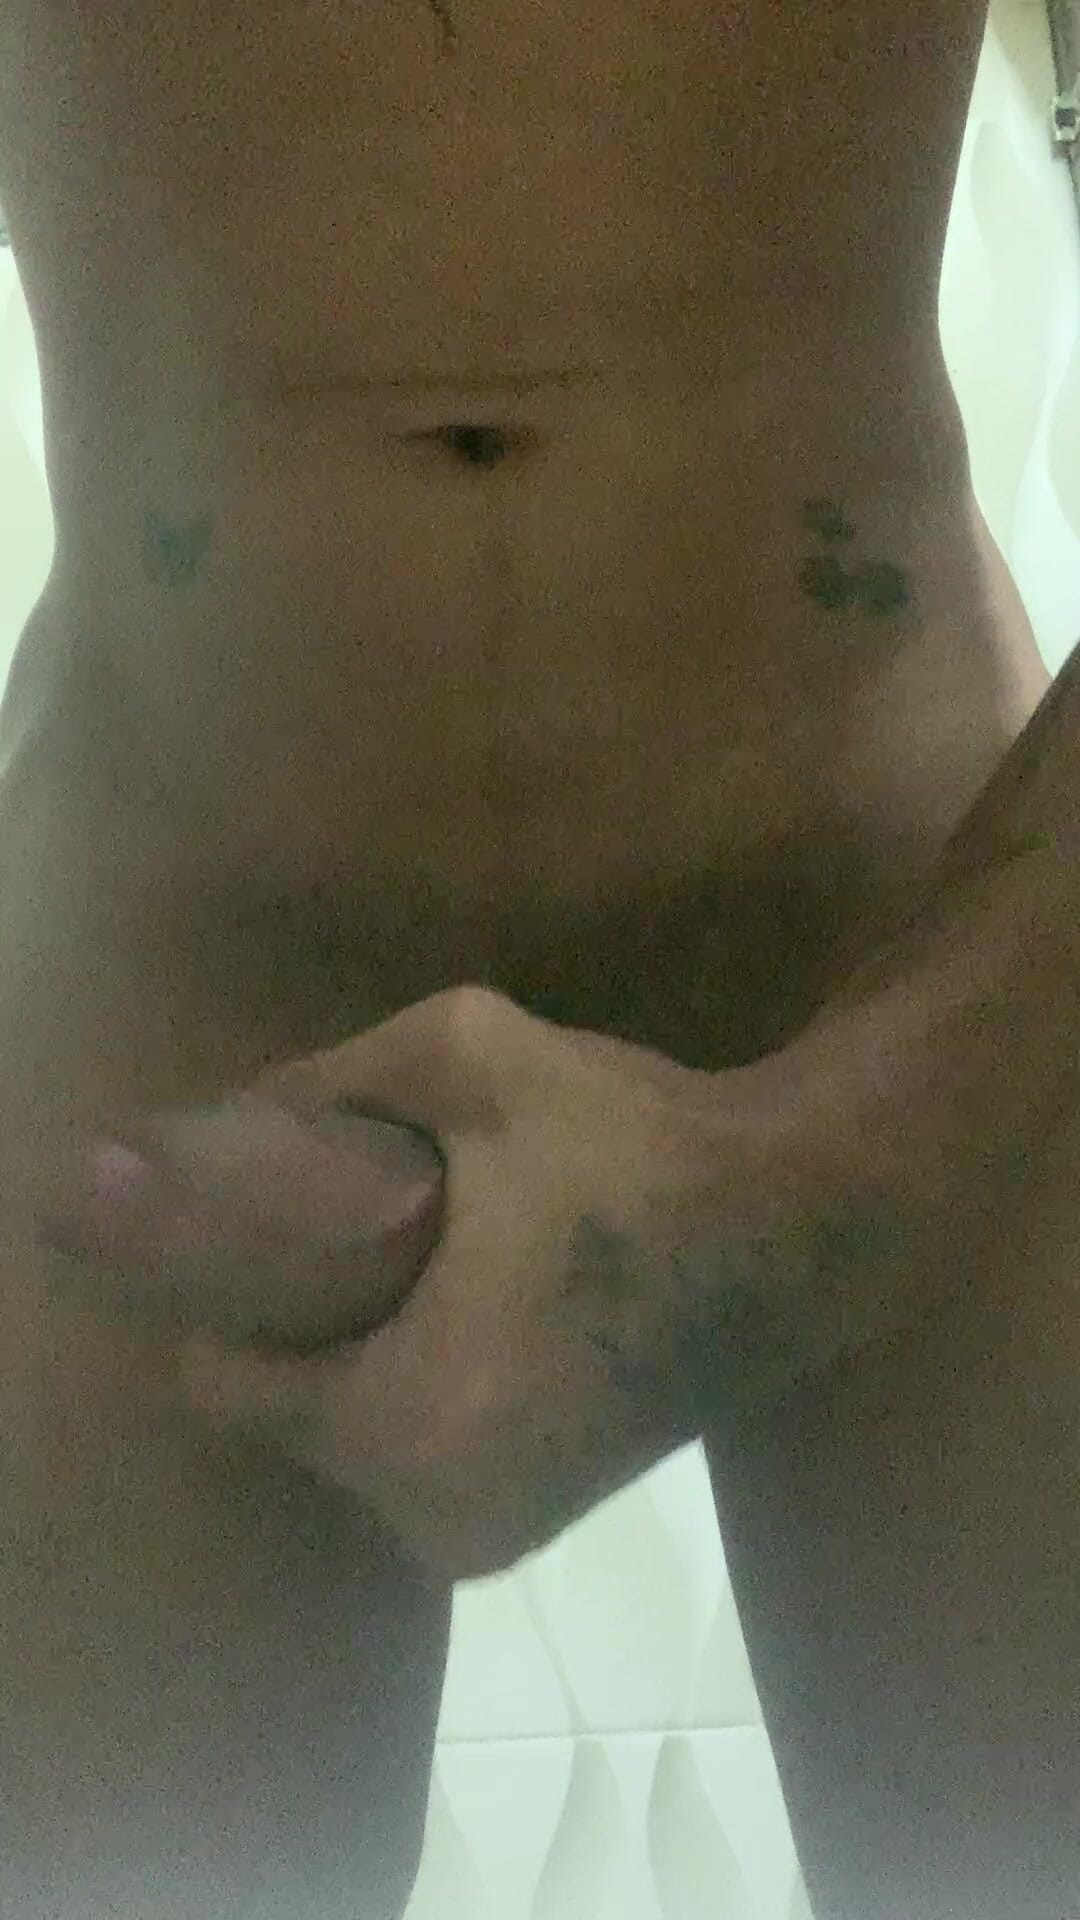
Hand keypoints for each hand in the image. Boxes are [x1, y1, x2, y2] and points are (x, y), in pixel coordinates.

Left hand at [177, 986, 780, 1580]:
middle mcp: (441, 1516)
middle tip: (375, 1219)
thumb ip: (333, 1076)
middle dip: (307, 1316)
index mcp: (413, 1424)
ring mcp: (496, 1533)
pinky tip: (482, 1297)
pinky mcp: (541, 1522)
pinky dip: (423, 1384)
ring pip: (353, 1434)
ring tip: (441, 1253)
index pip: (222, 1378)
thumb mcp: (471, 1056)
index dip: (236, 1283)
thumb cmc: (640, 1144)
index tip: (288, 1212)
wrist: (814, 1221)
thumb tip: (240, 1110)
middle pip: (286, 1409)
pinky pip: (419, 1453)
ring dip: (365, 1352)